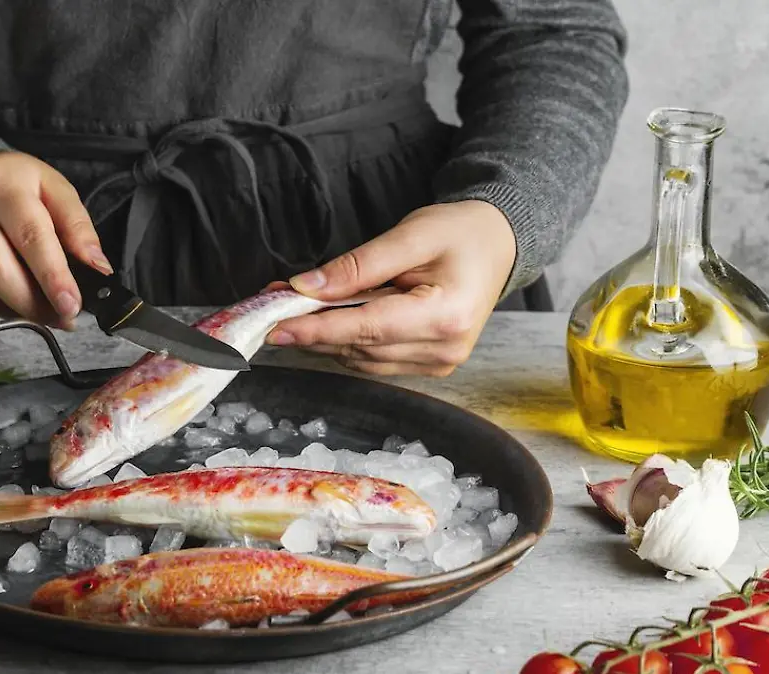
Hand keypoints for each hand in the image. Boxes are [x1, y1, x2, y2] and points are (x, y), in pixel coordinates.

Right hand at [0, 150, 112, 328]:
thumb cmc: (20, 187)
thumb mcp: (56, 191)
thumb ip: (78, 228)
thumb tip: (97, 269)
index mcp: (0, 183)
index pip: (29, 235)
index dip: (52, 275)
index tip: (71, 305)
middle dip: (35, 303)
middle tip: (63, 317)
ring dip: (19, 310)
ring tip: (44, 309)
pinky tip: (15, 299)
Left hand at [266, 200, 516, 375]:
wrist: (497, 245)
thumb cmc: (459, 233)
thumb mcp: (410, 235)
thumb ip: (357, 265)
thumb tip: (305, 288)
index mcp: (446, 315)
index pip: (367, 328)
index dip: (317, 330)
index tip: (275, 327)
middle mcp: (444, 349)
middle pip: (359, 347)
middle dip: (311, 329)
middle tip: (271, 306)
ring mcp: (438, 362)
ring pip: (360, 358)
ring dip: (322, 336)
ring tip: (293, 306)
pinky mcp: (427, 364)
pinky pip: (372, 359)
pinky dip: (343, 340)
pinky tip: (324, 318)